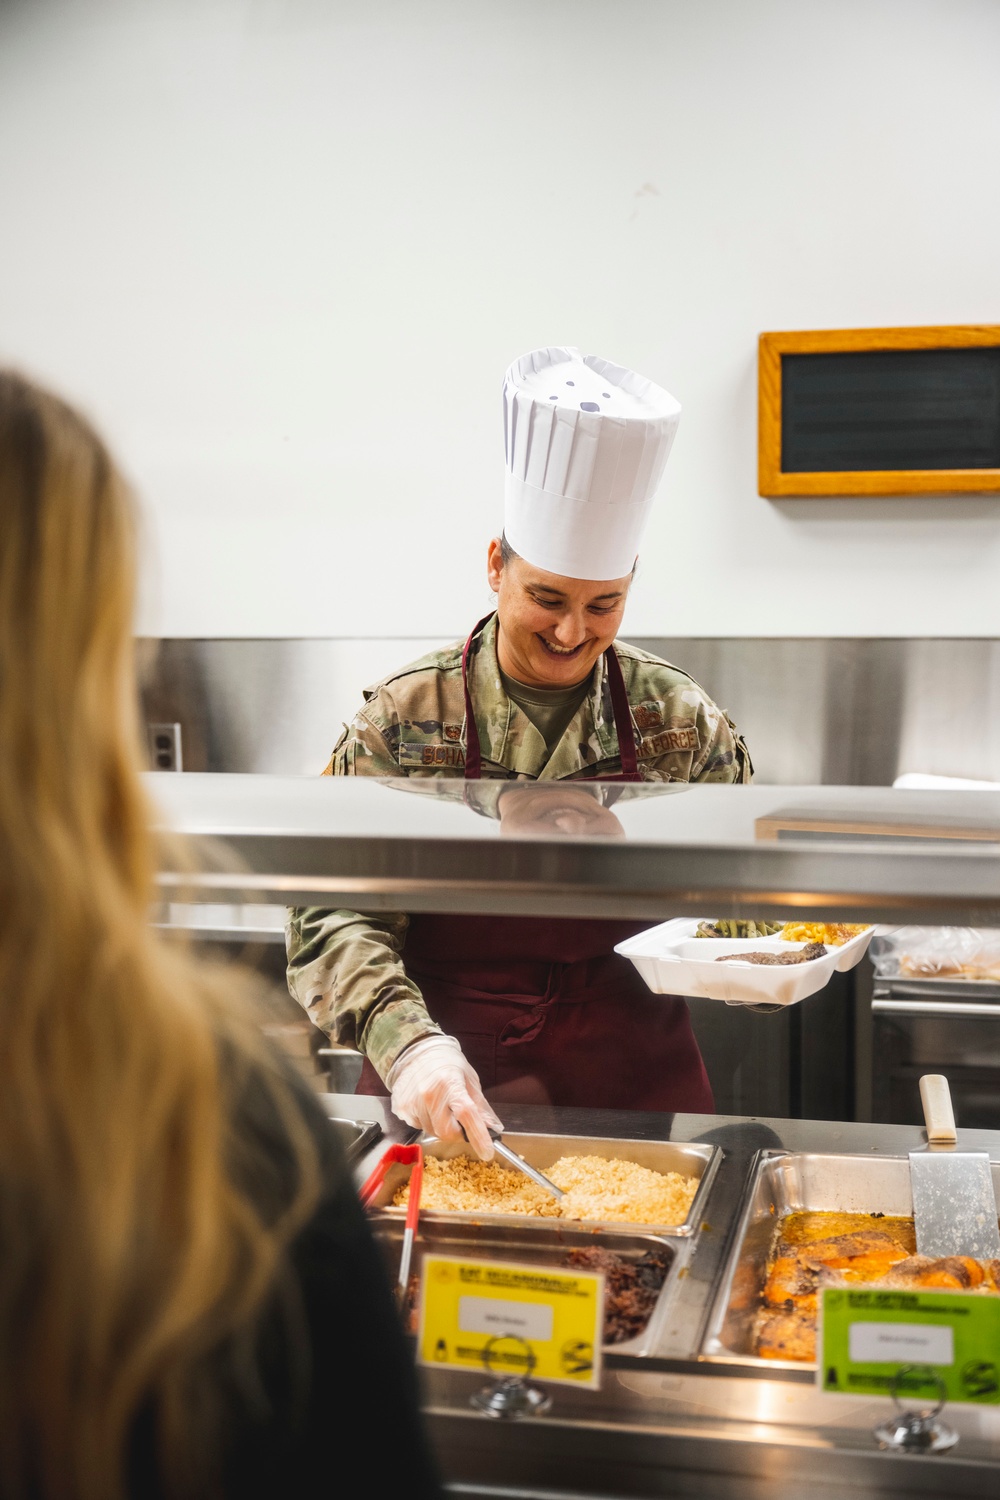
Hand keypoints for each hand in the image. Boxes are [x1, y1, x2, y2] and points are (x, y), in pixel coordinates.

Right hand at [386, 1035, 502, 1159]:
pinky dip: (427, 1121)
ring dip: (441, 1126)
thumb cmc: (446, 1063)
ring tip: (440, 1106)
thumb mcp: (469, 1079)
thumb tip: (493, 1128)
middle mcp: (429, 1094)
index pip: (466, 1114)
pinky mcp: (402, 1108)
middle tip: (460, 1121)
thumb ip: (480, 1106)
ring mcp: (413, 1102)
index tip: (487, 1152)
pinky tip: (427, 1105)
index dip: (478, 1135)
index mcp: (450, 1083)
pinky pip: (419, 1126)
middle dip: (458, 1133)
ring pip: (432, 1132)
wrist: (416, 1051)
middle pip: (447, 1132)